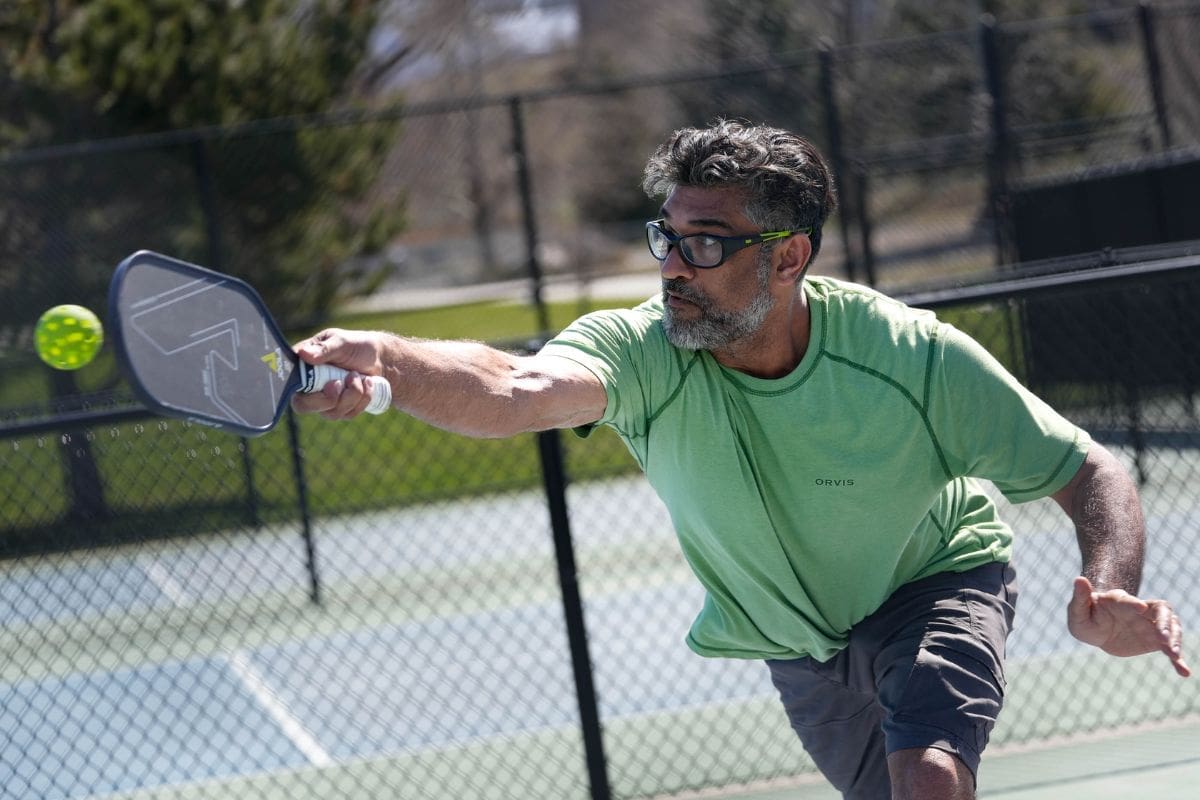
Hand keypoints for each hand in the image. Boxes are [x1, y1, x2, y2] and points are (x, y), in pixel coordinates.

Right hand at [291, 328, 384, 419]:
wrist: (380, 358)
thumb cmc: (356, 345)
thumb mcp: (341, 342)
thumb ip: (324, 349)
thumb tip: (303, 354)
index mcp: (301, 367)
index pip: (288, 386)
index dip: (304, 391)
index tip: (331, 382)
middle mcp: (308, 386)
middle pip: (304, 406)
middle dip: (330, 398)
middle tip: (344, 381)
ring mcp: (323, 400)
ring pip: (331, 413)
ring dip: (352, 394)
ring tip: (359, 376)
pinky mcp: (340, 409)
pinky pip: (348, 414)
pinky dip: (362, 399)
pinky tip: (367, 384)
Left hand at [1067, 576, 1189, 676]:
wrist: (1096, 630)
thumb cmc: (1086, 616)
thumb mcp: (1077, 610)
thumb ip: (1080, 597)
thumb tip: (1079, 579)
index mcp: (1119, 601)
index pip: (1128, 600)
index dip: (1133, 603)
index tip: (1140, 608)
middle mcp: (1140, 610)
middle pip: (1161, 610)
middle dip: (1164, 622)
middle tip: (1163, 638)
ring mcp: (1150, 625)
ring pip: (1171, 627)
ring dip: (1175, 639)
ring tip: (1173, 655)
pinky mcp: (1154, 641)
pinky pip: (1169, 649)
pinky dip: (1178, 660)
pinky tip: (1184, 672)